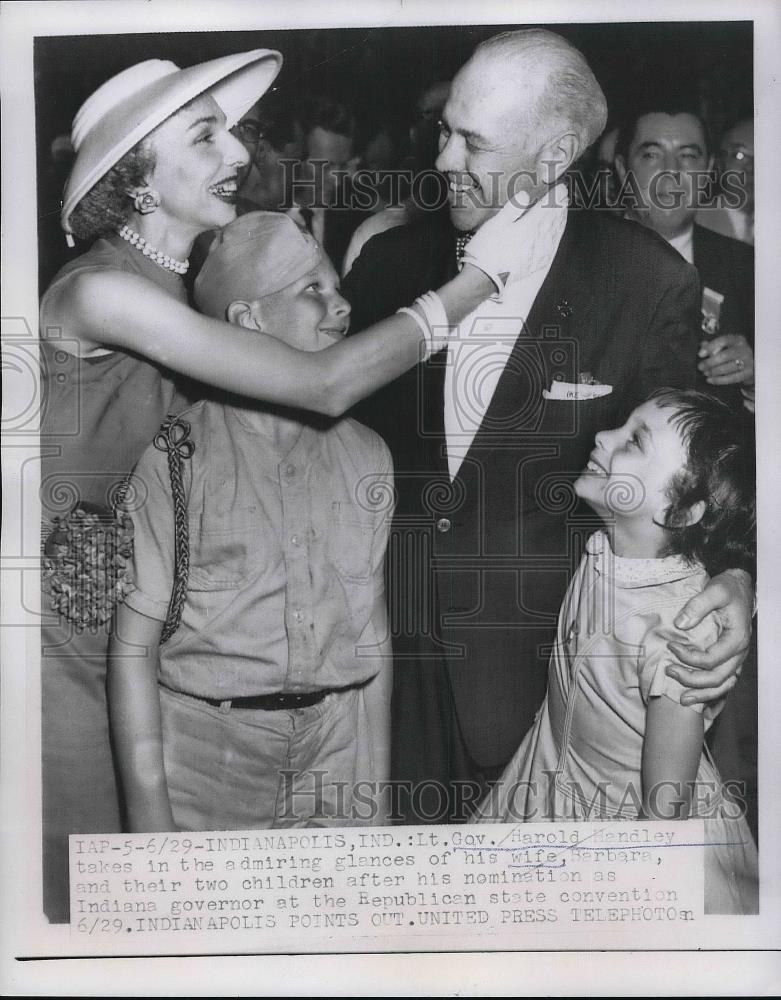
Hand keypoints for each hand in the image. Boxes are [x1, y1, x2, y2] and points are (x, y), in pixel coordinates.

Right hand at [461, 183, 567, 297]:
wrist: (483, 279)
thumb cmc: (486, 250)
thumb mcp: (496, 224)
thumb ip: (513, 209)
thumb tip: (525, 195)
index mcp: (528, 228)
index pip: (546, 209)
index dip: (555, 198)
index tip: (562, 188)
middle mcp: (537, 241)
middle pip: (552, 221)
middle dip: (560, 208)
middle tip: (565, 197)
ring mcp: (537, 255)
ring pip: (553, 235)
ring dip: (559, 222)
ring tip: (563, 213)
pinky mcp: (533, 265)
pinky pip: (550, 250)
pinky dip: (555, 240)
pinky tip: (555, 237)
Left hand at [667, 569, 752, 704]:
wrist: (739, 589)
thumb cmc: (728, 589)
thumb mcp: (714, 590)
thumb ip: (698, 605)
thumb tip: (681, 624)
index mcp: (736, 639)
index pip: (711, 659)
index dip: (688, 657)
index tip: (670, 646)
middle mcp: (739, 653)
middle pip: (717, 678)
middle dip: (691, 680)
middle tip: (668, 671)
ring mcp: (736, 659)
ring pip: (723, 686)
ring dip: (702, 694)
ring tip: (681, 699)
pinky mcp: (730, 660)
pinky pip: (723, 683)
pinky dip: (711, 693)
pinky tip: (695, 697)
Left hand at [698, 334, 753, 385]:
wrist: (751, 363)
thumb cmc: (734, 353)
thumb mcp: (726, 346)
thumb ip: (713, 345)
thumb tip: (703, 345)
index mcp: (738, 340)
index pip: (723, 340)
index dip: (710, 347)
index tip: (700, 354)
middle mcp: (744, 349)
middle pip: (725, 355)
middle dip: (710, 362)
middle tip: (701, 367)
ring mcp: (748, 361)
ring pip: (728, 367)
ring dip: (714, 371)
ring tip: (705, 373)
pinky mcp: (748, 372)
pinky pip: (732, 378)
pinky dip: (719, 380)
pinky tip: (710, 379)